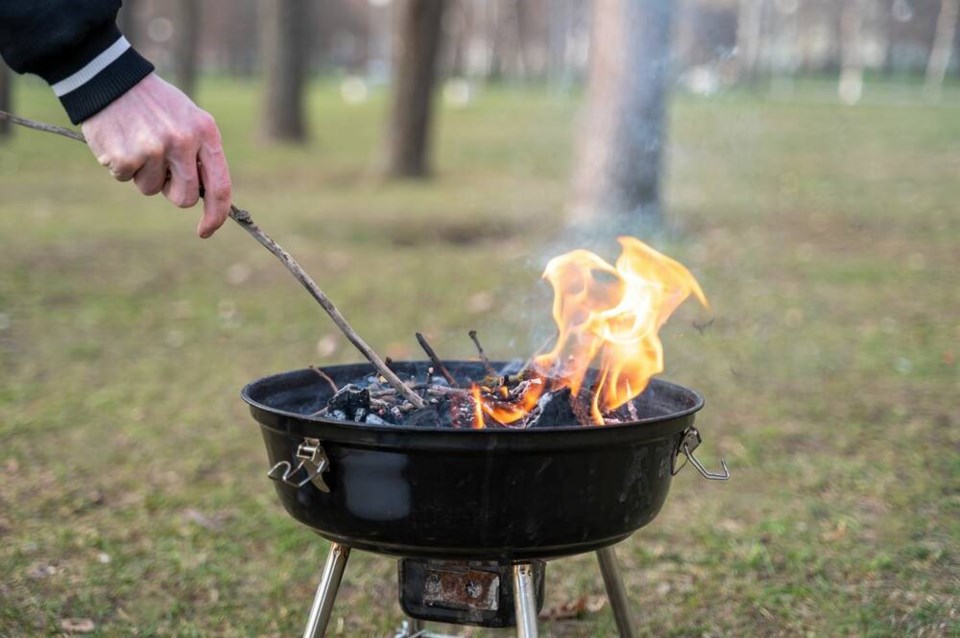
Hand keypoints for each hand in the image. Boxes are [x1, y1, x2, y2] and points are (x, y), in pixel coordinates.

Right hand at [80, 73, 231, 238]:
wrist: (111, 79)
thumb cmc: (155, 104)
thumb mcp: (189, 120)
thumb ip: (201, 154)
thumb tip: (209, 197)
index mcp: (206, 133)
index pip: (221, 186)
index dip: (216, 215)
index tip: (207, 230)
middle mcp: (183, 142)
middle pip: (185, 198)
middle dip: (172, 193)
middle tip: (161, 169)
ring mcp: (154, 149)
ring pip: (151, 190)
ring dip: (143, 174)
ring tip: (138, 142)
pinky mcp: (125, 156)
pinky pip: (125, 179)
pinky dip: (121, 166)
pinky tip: (120, 140)